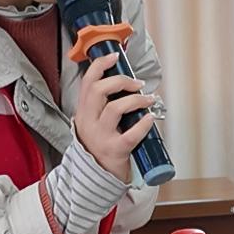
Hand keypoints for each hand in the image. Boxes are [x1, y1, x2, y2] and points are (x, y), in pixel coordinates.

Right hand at [72, 52, 156, 182]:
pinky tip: (150, 119)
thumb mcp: (92, 122)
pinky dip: (143, 124)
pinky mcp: (115, 151)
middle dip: (120, 81)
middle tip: (137, 83)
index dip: (100, 65)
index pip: (87, 82)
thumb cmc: (99, 146)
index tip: (114, 57)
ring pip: (115, 109)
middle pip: (99, 90)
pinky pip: (130, 135)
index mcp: (83, 112)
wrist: (95, 177)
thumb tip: (126, 83)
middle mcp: (88, 123)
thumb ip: (102, 105)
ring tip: (148, 99)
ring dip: (135, 100)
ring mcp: (100, 137)